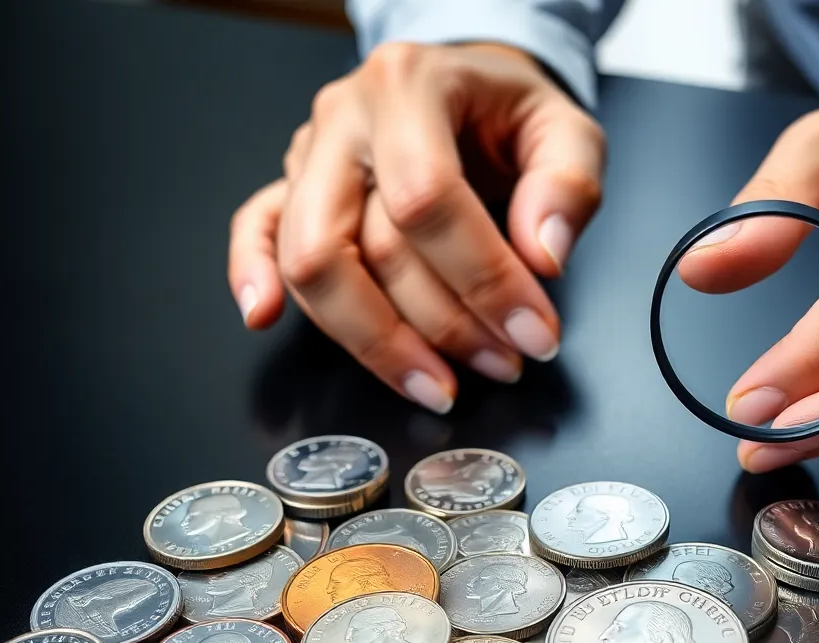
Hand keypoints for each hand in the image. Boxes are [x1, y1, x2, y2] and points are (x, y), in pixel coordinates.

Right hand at [227, 43, 604, 412]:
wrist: (470, 84)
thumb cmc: (510, 111)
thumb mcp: (567, 127)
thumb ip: (567, 183)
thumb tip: (543, 257)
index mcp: (411, 86)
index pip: (428, 198)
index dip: (485, 279)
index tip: (536, 333)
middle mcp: (346, 119)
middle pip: (361, 244)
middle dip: (439, 324)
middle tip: (502, 363)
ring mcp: (308, 154)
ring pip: (311, 263)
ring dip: (376, 341)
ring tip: (439, 381)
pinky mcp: (291, 188)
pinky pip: (256, 229)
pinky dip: (251, 274)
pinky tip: (264, 316)